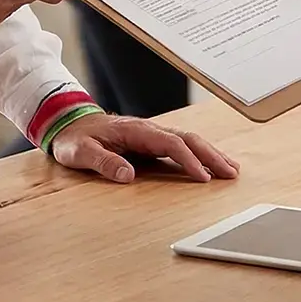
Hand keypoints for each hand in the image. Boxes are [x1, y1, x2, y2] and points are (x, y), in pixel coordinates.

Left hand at [48, 113, 239, 183]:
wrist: (69, 124)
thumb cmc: (75, 138)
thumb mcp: (81, 152)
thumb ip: (103, 162)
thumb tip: (127, 176)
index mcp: (135, 131)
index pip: (170, 143)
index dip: (189, 160)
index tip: (203, 177)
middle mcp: (148, 130)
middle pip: (188, 139)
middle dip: (211, 155)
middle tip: (231, 173)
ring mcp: (151, 134)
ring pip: (188, 140)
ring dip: (210, 154)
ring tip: (230, 169)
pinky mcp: (151, 142)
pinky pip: (180, 146)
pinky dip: (198, 154)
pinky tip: (209, 165)